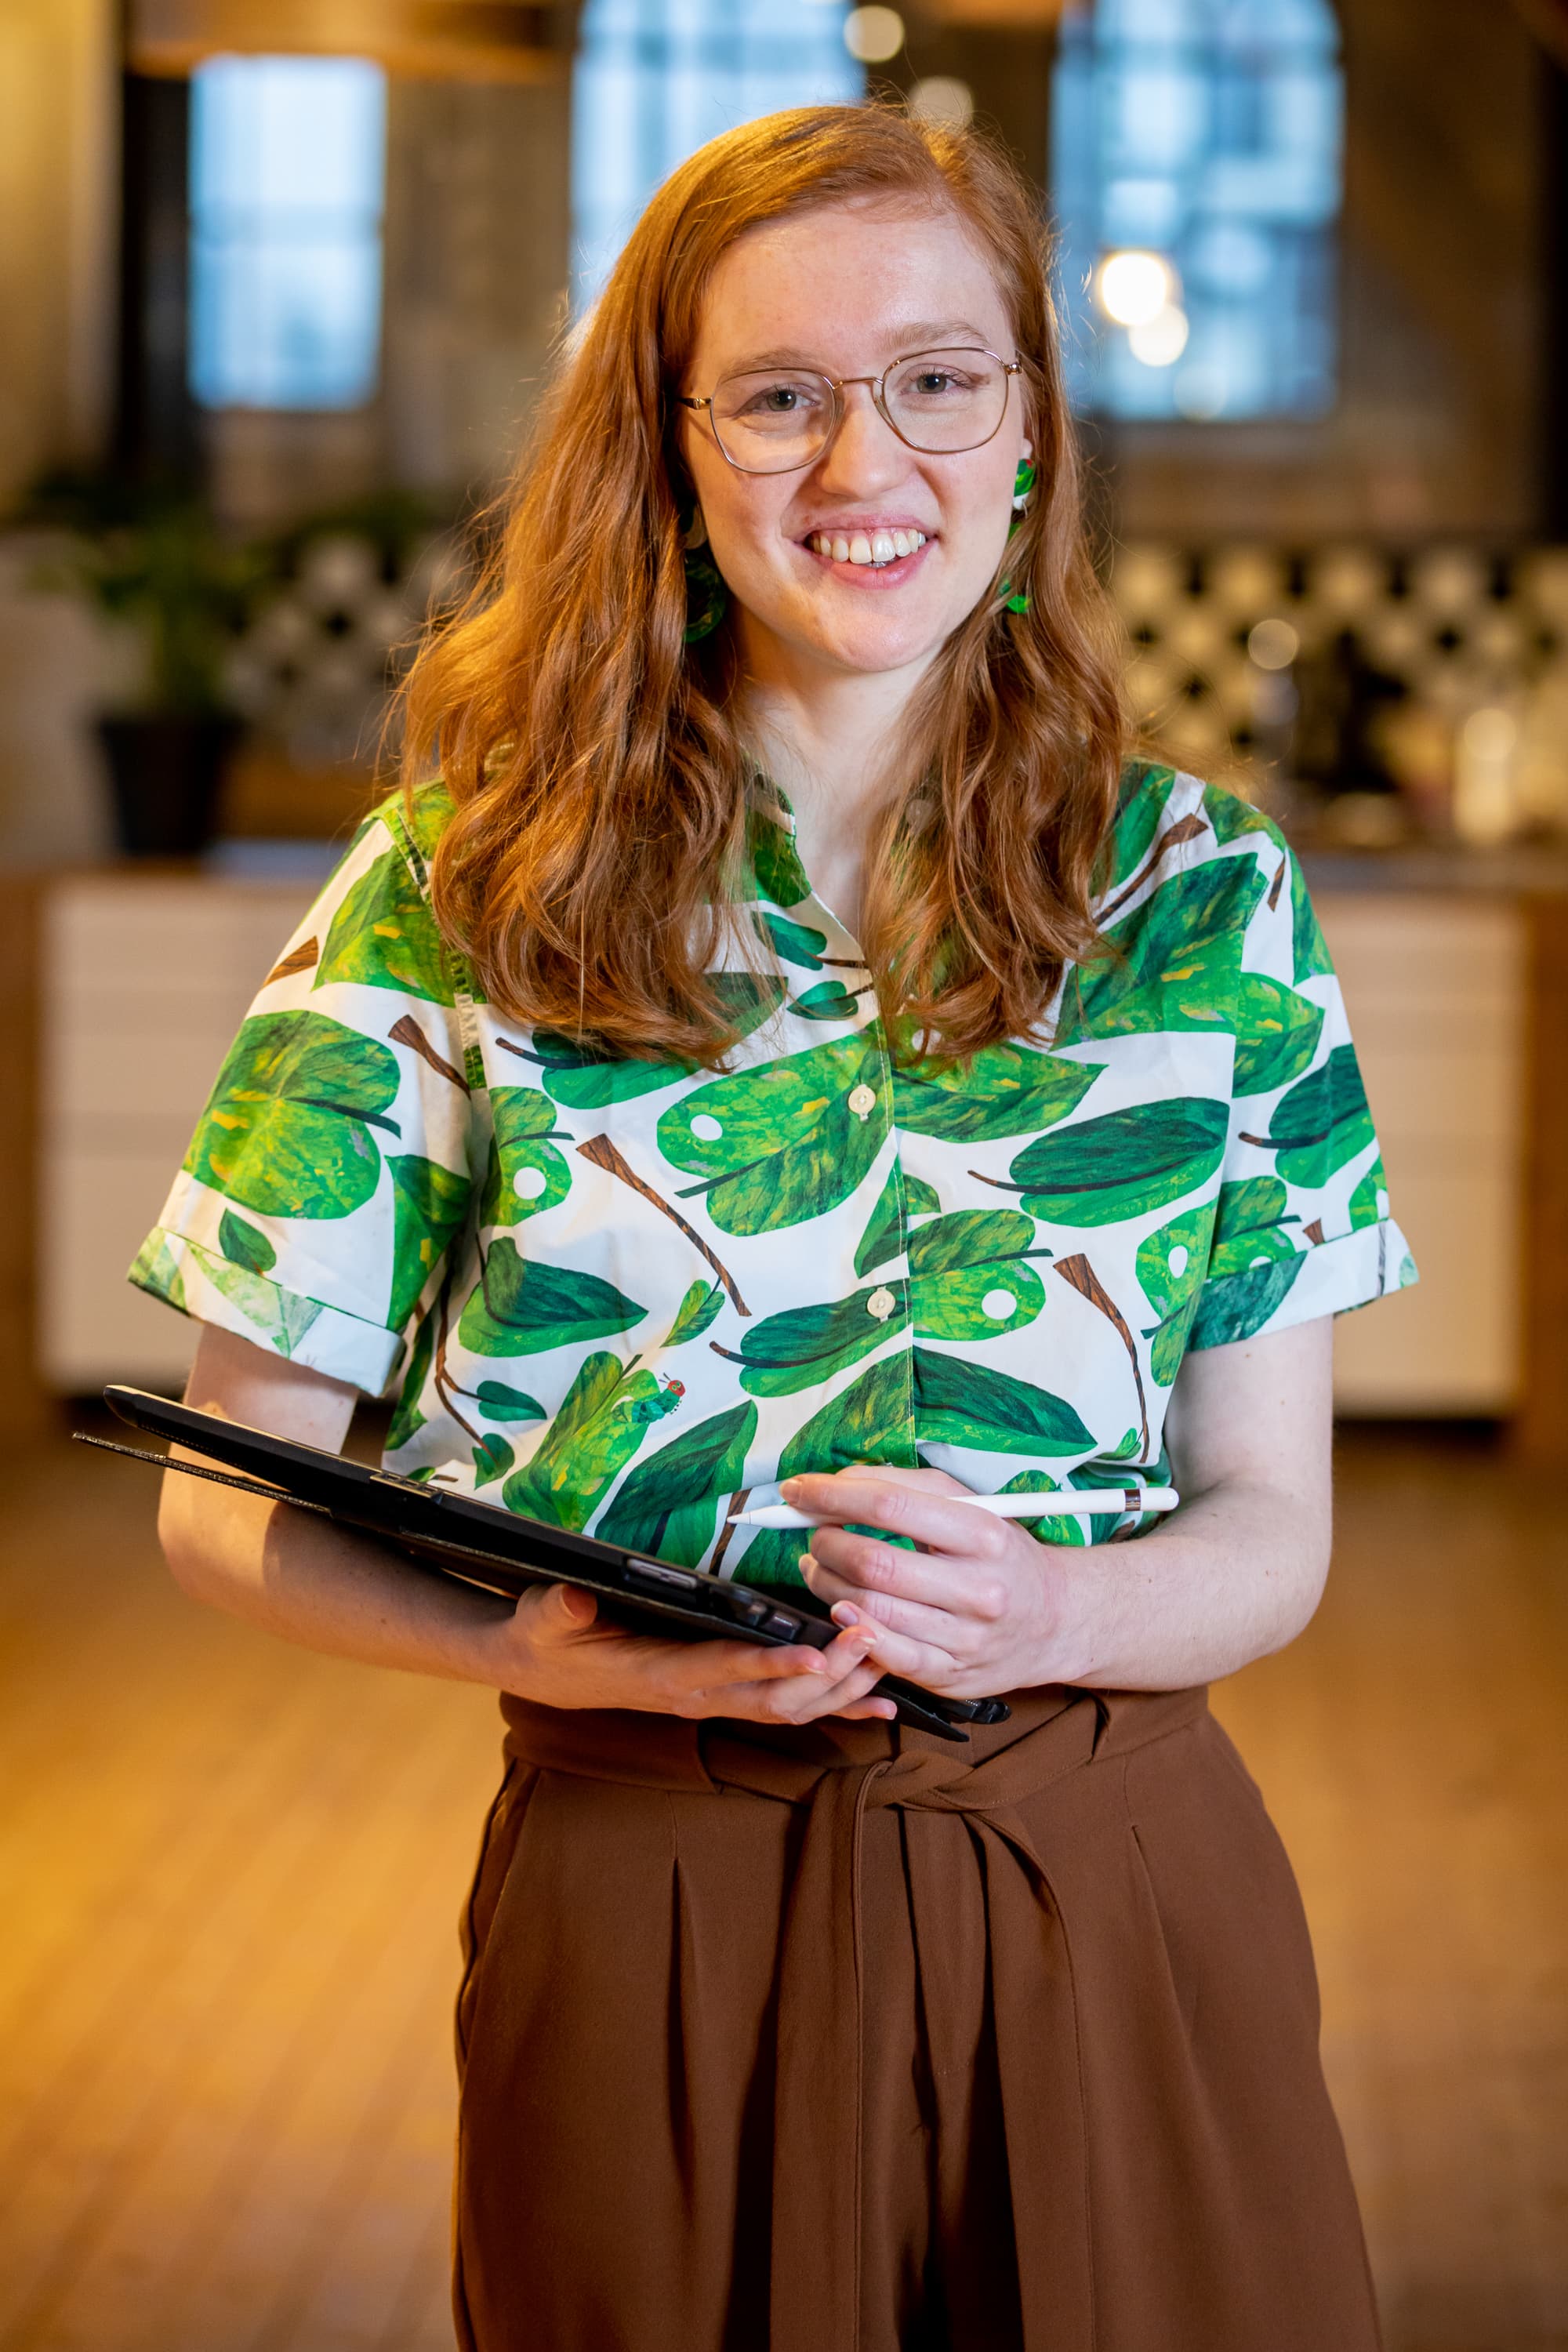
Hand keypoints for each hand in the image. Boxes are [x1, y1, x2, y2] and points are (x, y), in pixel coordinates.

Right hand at [480, 1580, 898, 1725]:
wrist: (547, 1669)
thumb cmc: (550, 1639)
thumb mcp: (544, 1618)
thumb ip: (561, 1610)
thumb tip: (573, 1599)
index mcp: (659, 1676)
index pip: (722, 1671)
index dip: (769, 1666)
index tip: (815, 1654)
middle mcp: (695, 1697)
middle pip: (774, 1699)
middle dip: (829, 1675)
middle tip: (874, 1638)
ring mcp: (713, 1701)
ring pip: (790, 1709)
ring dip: (842, 1690)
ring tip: (890, 1659)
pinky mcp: (725, 1696)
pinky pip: (790, 1709)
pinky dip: (836, 1707)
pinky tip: (880, 1703)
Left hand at [790, 1464, 1088, 1699]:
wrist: (1055, 1620)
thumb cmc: (1001, 1554)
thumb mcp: (972, 1506)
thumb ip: (905, 1488)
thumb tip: (836, 1483)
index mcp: (984, 1533)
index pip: (889, 1506)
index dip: (831, 1495)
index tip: (798, 1490)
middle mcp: (979, 1588)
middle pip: (872, 1561)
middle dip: (825, 1542)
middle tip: (814, 1533)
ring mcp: (966, 1638)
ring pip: (868, 1609)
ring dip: (825, 1582)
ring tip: (820, 1566)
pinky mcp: (951, 1675)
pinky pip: (885, 1654)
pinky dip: (850, 1628)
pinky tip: (839, 1607)